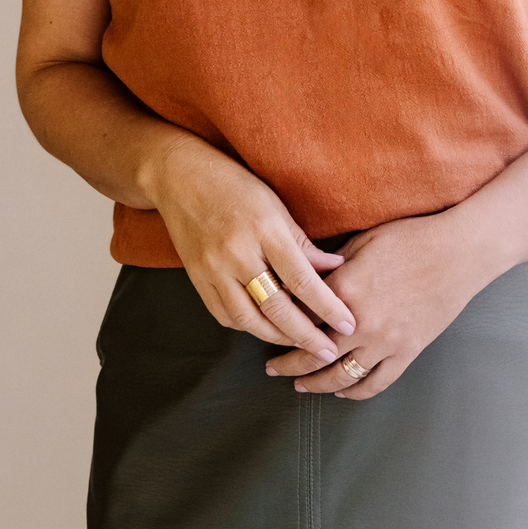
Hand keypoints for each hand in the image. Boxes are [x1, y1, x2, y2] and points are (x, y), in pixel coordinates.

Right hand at [148, 133, 356, 360]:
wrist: (179, 177)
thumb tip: (334, 268)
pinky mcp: (196, 279)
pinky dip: (247, 327)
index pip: (302, 279)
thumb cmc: (235, 185)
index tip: (349, 324)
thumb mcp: (276, 205)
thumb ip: (303, 242)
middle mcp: (237, 254)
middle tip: (329, 351)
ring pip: (248, 320)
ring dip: (277, 337)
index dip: (328, 306)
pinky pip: (224, 315)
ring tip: (300, 344)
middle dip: (306, 335)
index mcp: (264, 230)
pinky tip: (265, 328)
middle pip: (275, 308)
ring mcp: (212, 270)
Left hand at [264, 212, 489, 399]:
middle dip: (289, 364)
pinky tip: (342, 391)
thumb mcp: (365, 240)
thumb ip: (333, 265)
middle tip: (273, 368)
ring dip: (316, 384)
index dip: (282, 323)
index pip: (301, 315)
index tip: (269, 327)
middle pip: (314, 354)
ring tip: (300, 385)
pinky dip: (355, 392)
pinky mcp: (407, 351)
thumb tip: (308, 278)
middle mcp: (360, 322)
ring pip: (341, 376)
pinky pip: (376, 382)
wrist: (459, 251)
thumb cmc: (413, 237)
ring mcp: (386, 341)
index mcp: (346, 289)